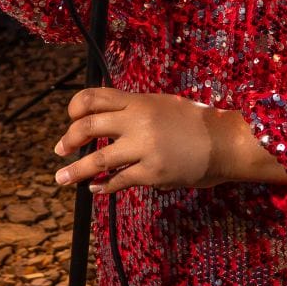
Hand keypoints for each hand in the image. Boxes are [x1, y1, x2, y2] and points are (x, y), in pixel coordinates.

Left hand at [52, 87, 229, 193]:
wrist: (227, 142)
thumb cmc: (198, 123)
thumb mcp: (164, 105)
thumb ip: (137, 109)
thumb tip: (111, 117)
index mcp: (139, 101)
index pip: (94, 97)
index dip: (75, 108)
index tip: (70, 118)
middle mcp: (137, 121)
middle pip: (88, 126)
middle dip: (69, 139)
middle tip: (59, 149)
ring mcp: (144, 147)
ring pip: (98, 158)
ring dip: (75, 170)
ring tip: (61, 178)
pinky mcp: (153, 172)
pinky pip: (119, 180)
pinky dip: (104, 185)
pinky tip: (96, 188)